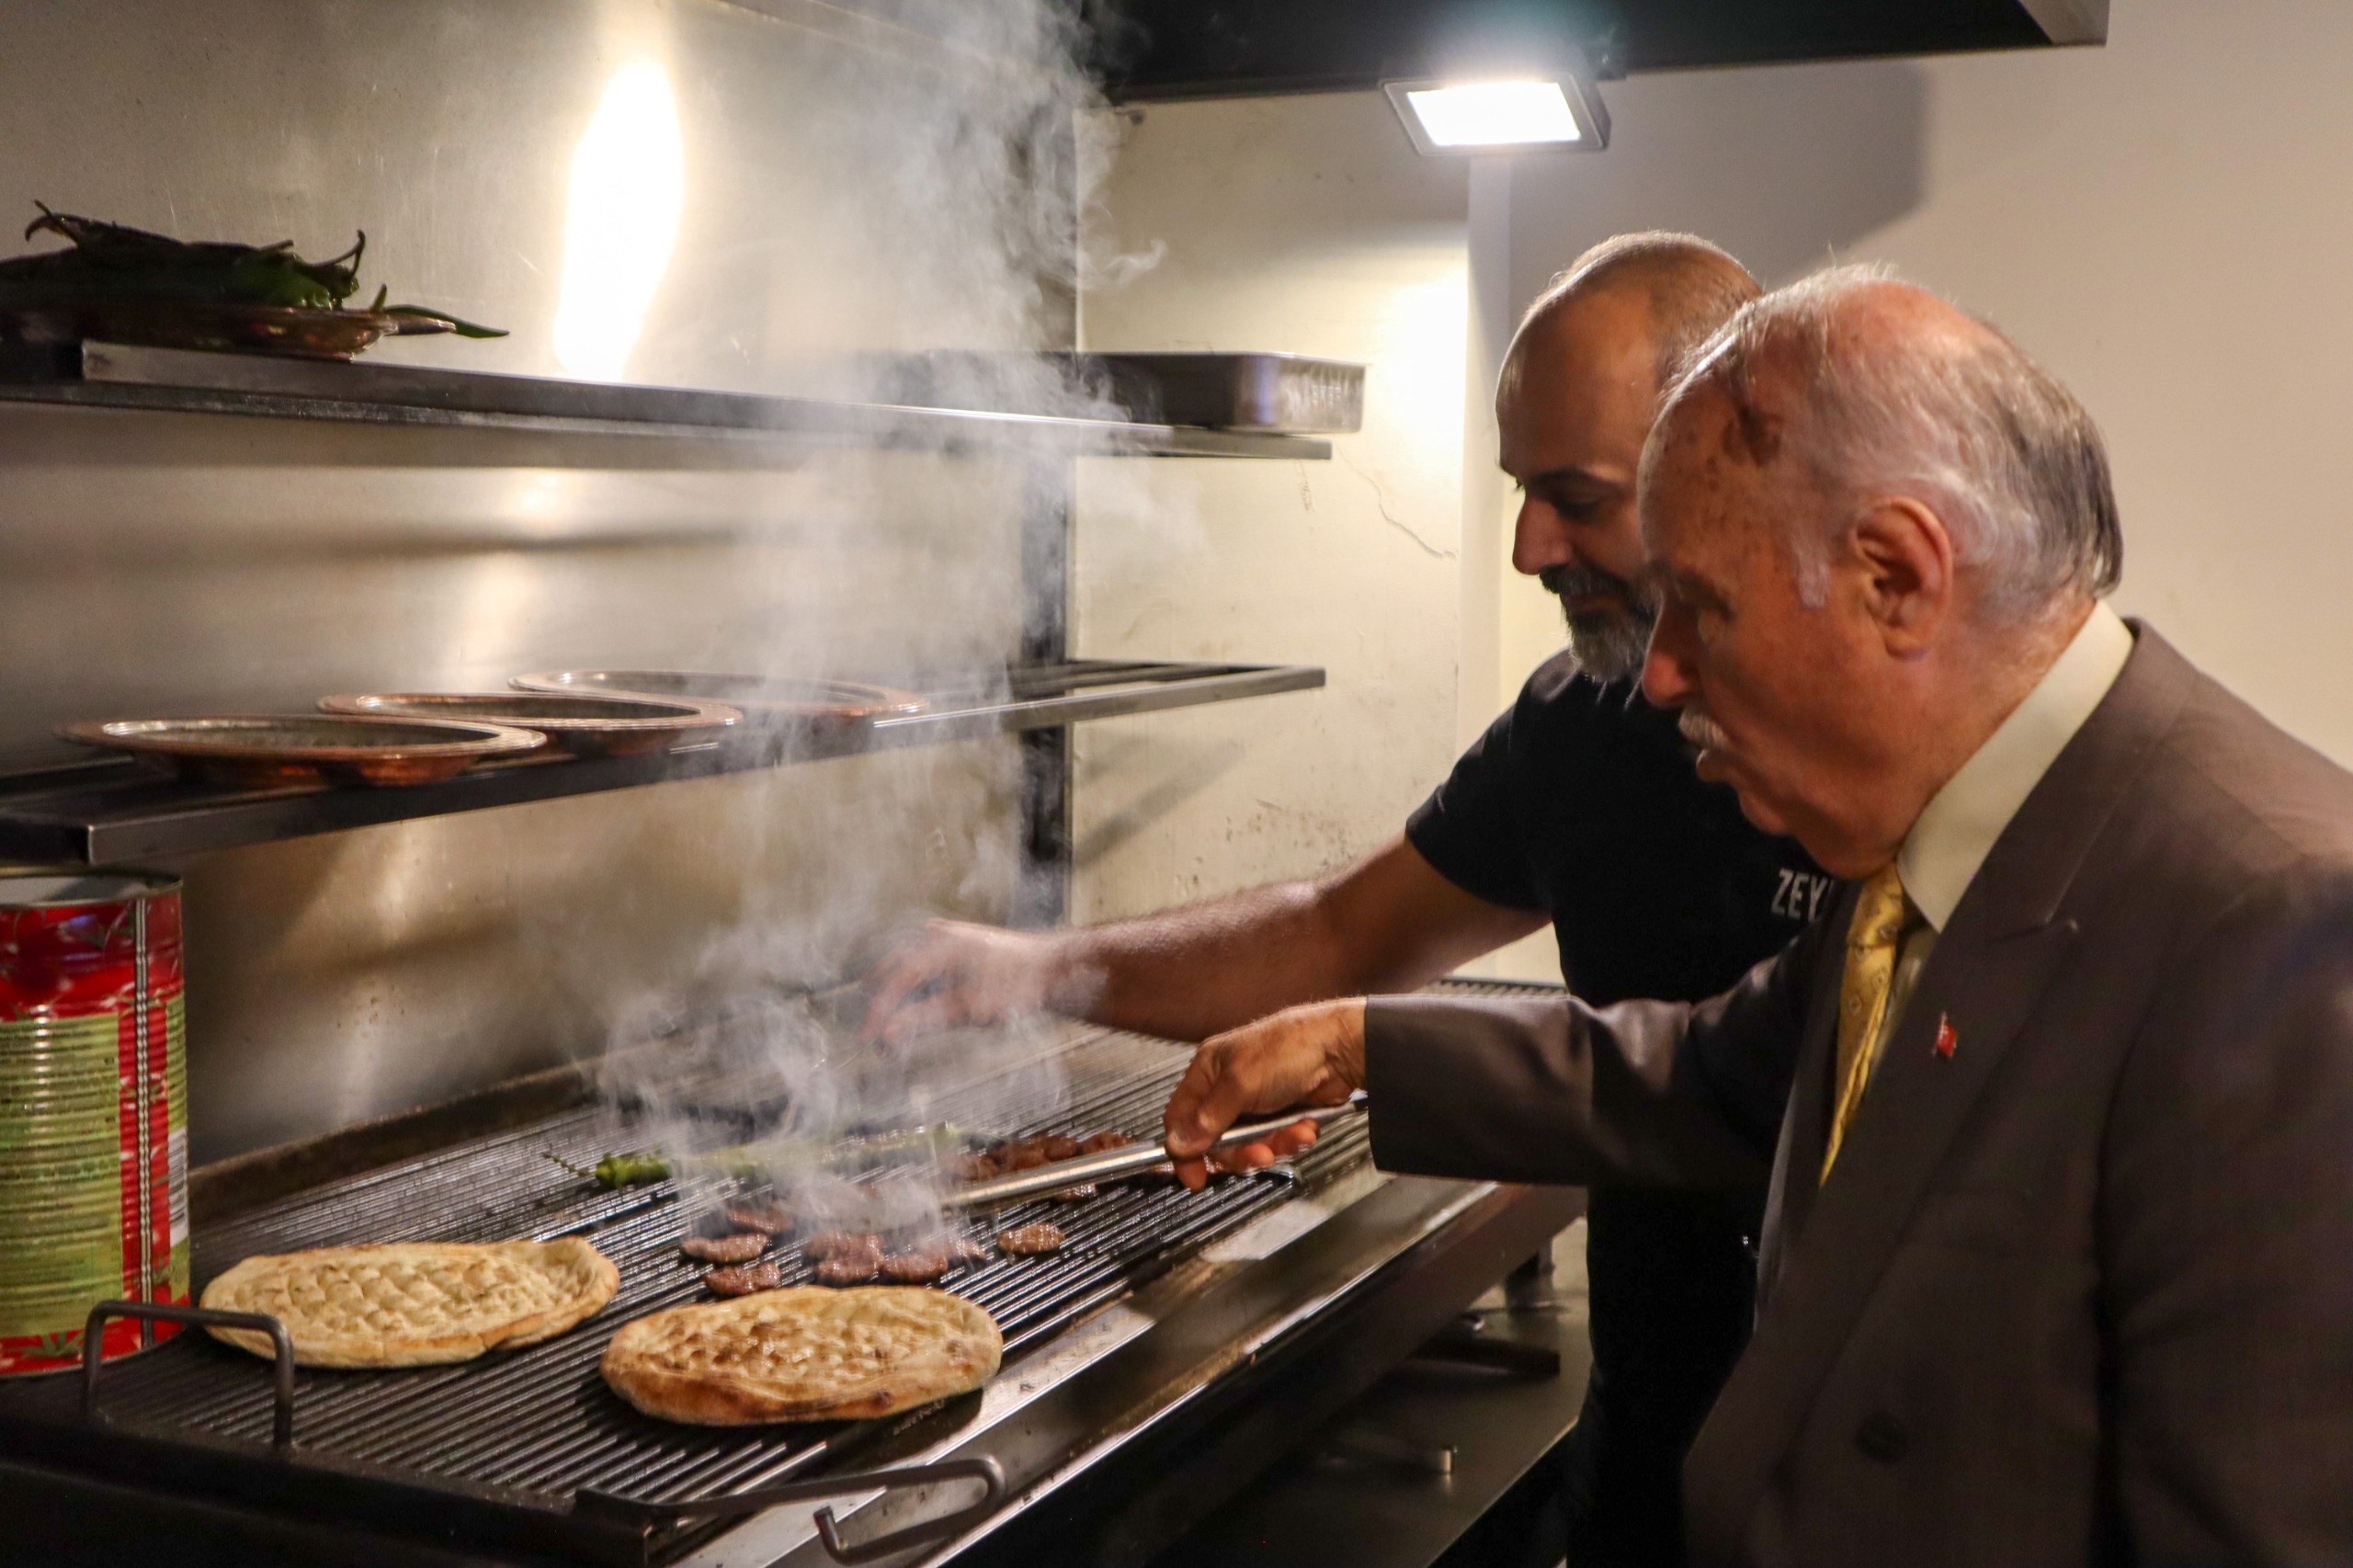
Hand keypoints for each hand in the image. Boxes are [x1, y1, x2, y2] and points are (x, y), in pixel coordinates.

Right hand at [858, 920, 1075, 1046]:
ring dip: (897, 992)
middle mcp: (941, 934)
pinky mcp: (960, 945)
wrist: (1057, 968)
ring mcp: (950, 936)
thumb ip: (926, 1019)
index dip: (879, 1010)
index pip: (898, 979)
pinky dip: (915, 985)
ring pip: (909, 963)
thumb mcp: (971, 1008)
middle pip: (897, 966)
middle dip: (882, 1001)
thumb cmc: (1020, 984)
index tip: (867, 1037)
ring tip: (888, 1020)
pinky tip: (916, 1003)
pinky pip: (925, 962)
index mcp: (941, 944)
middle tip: (871, 1032)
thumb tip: (888, 1035)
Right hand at [1162, 999, 1365, 1190]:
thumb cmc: (1290, 1048)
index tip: (1196, 1177)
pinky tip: (1304, 1127)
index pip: (1181, 1118)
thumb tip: (1177, 1144)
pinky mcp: (1280, 1112)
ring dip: (1273, 1144)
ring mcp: (1255, 1101)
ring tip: (1293, 1134)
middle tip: (1260, 1155)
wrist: (1341, 1048)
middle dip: (1241, 1152)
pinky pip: (1276, 1140)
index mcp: (1209, 1070)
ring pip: (1250, 1144)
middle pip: (1218, 1139)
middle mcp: (1227, 1086)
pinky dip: (1291, 1138)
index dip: (1185, 1150)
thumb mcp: (1240, 1085)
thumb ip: (1208, 1119)